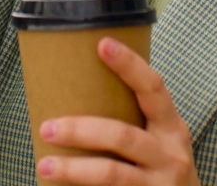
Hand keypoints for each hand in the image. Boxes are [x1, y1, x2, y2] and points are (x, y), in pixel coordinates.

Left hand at [36, 37, 200, 185]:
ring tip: (45, 166)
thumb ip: (132, 121)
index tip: (102, 44)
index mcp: (171, 127)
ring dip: (74, 168)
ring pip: (111, 173)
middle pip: (122, 135)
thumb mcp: (160, 141)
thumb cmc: (163, 170)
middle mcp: (170, 154)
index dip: (130, 65)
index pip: (154, 88)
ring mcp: (160, 183)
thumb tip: (78, 92)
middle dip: (80, 130)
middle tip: (47, 128)